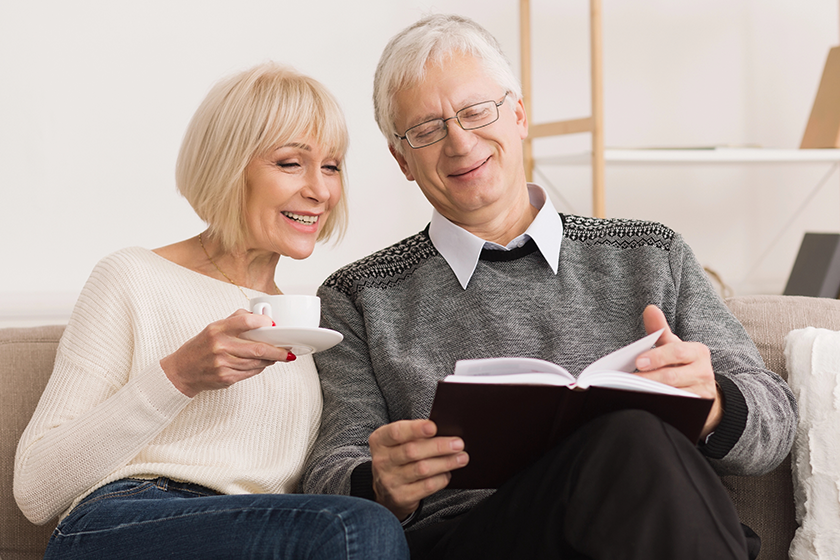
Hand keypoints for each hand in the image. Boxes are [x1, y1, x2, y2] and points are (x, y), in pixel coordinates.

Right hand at [160, 309, 294, 397]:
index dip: (263, 322)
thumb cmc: (200, 347)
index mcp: (217, 329)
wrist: (182, 371)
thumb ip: (235, 320)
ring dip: (271, 360)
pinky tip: (262, 364)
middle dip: (278, 351)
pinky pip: (251, 372)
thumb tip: (261, 317)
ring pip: (257, 362)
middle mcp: (220, 346)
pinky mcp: (226, 378)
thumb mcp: (213, 328)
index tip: (274, 325)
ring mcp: (223, 364)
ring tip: (277, 356)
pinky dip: (260, 368)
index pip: (245, 321)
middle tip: (288, 351)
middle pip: (258, 348)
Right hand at [369, 419, 468, 520]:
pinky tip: (448, 473)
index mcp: (380, 441)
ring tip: (462, 458)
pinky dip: (441, 479)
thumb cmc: (398, 457)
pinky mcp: (401, 497)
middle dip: (438, 446)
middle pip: (412, 451)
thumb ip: (415, 435)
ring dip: (445, 462)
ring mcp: (390, 481)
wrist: (385, 490)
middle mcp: (382, 461)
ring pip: (422, 469)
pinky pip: (426, 486)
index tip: (434, 427)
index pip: (396, 432)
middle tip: (458, 443)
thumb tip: (446, 431)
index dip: (415, 429)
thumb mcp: (398, 443)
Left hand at [635, 305, 722, 437]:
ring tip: (632, 393)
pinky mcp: (699, 410)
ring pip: (674, 395)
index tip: (638, 361)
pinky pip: (678, 409)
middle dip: (649, 378)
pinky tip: (645, 406)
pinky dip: (661, 407)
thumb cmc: (683, 365)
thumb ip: (660, 330)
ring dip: (652, 394)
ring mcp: (702, 393)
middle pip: (673, 376)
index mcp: (697, 352)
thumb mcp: (674, 346)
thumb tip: (649, 308)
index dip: (657, 356)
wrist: (705, 391)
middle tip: (628, 380)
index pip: (677, 352)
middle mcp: (703, 372)